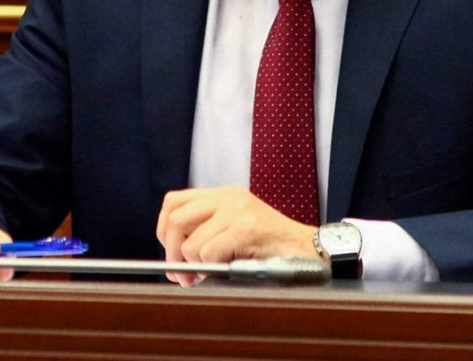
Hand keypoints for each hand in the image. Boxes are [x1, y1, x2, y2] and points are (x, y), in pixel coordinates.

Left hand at [156, 186, 317, 286]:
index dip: (164, 230)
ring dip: (195, 267)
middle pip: (175, 220)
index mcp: (223, 195)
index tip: (172, 254)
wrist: (307, 250)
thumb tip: (173, 265)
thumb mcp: (235, 230)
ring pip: (191, 243)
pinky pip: (210, 253)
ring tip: (208, 275)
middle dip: (173, 254)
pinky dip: (212, 268)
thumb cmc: (271, 248)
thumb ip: (206, 235)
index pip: (173, 202)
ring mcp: (238, 211)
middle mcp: (228, 198)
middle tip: (182, 276)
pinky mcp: (247, 228)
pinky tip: (227, 269)